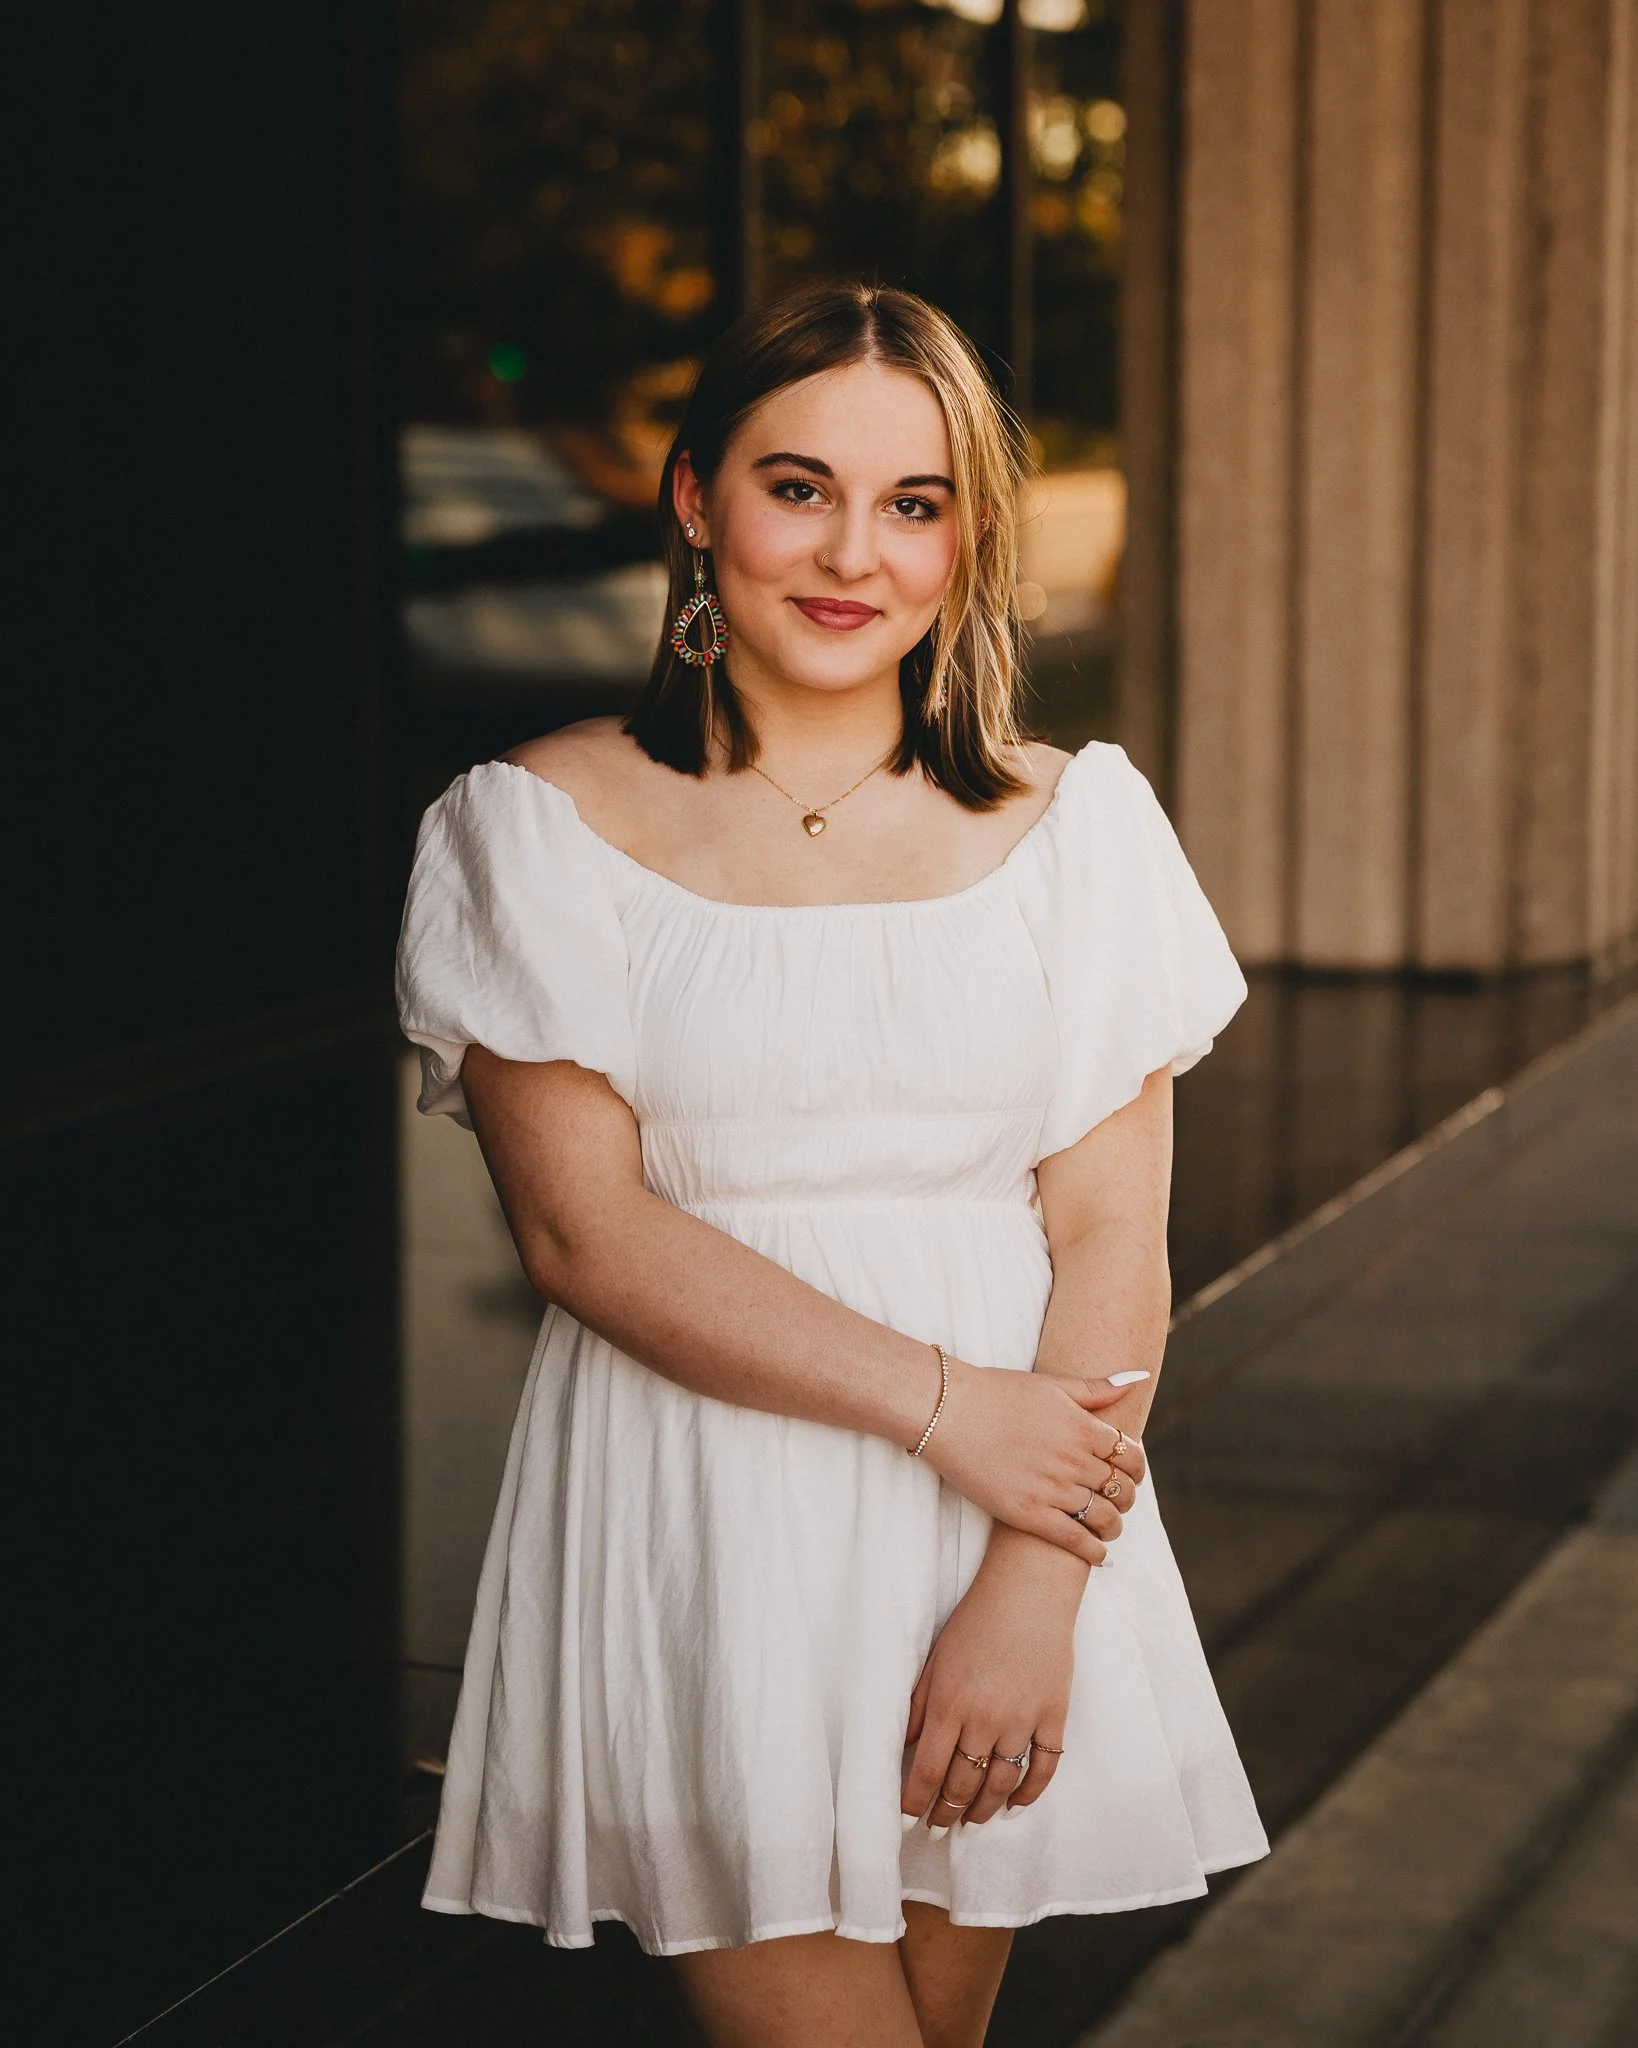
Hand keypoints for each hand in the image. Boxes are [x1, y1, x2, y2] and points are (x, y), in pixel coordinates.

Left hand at [900, 1546, 1078, 1831]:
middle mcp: (985, 1719)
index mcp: (950, 1704)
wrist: (1029, 1590)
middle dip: (947, 1812)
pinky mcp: (1054, 1716)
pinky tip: (1015, 1804)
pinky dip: (1030, 1794)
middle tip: (939, 1824)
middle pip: (964, 1785)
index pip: (928, 1772)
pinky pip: (1043, 1769)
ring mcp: (1023, 1721)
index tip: (907, 1819)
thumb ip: (919, 1706)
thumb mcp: (935, 1659)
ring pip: (1001, 1784)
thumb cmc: (976, 1619)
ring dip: (983, 1810)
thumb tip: (903, 1747)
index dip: (915, 1803)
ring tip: (971, 1821)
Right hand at [918, 1362, 1139, 1565]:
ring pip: (1104, 1518)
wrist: (946, 1411)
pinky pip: (1074, 1540)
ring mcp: (1051, 1488)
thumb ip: (1095, 1388)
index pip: (1131, 1456)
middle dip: (1126, 1498)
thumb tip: (1137, 1379)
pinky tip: (1098, 1555)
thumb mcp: (1050, 1384)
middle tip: (1119, 1502)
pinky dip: (1093, 1551)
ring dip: (1113, 1527)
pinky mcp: (1027, 1513)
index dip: (1137, 1469)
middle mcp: (1073, 1460)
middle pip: (1121, 1489)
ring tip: (1108, 1529)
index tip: (1130, 1474)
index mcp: (1082, 1427)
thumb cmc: (995, 1392)